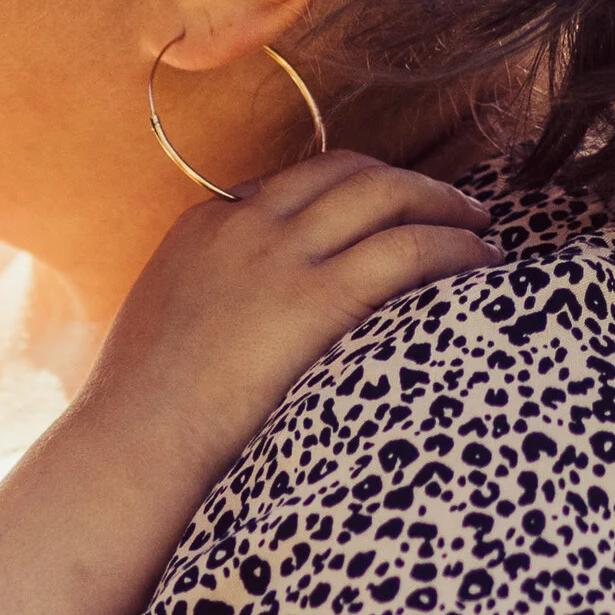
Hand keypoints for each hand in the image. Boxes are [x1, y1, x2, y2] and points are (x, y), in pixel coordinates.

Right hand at [84, 150, 495, 493]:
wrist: (133, 442)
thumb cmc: (142, 412)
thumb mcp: (162, 326)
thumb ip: (205, 300)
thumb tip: (234, 324)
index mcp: (204, 225)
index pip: (294, 182)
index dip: (351, 190)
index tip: (383, 213)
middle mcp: (246, 225)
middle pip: (347, 172)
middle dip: (407, 183)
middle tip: (450, 205)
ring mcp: (281, 256)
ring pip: (386, 195)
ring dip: (443, 205)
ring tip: (479, 229)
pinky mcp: (317, 296)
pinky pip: (408, 250)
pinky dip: (454, 249)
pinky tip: (481, 267)